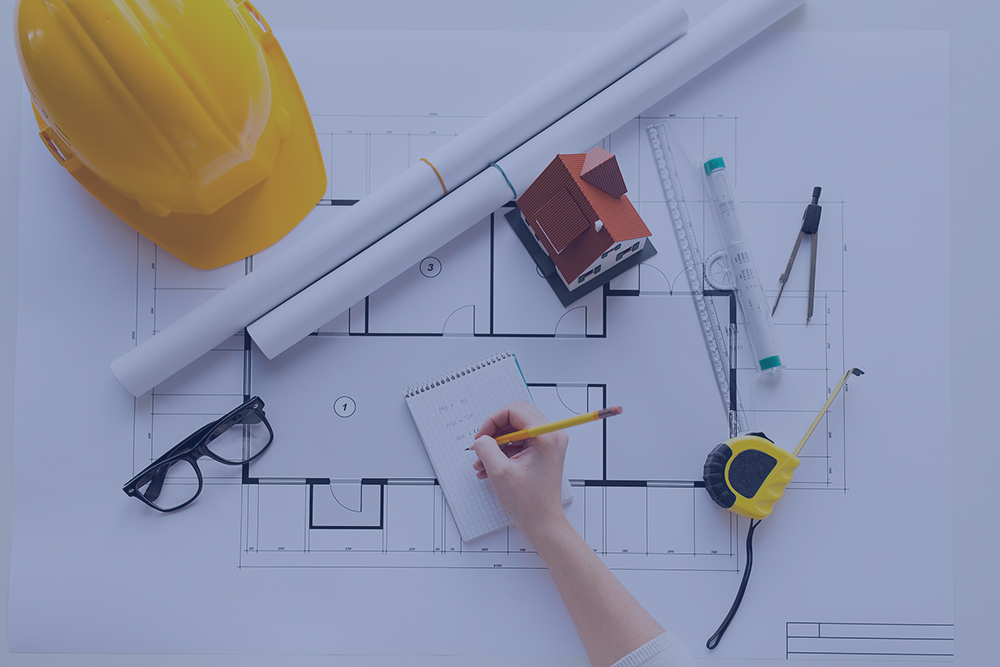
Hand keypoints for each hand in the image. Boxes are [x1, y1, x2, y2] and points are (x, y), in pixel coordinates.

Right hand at [470, 400, 568, 543]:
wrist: (543, 523)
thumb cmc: (529, 502)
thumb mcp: (499, 472)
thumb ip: (486, 448)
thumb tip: (480, 438)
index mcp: (546, 436)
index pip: (514, 410)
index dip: (492, 421)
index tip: (481, 437)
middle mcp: (551, 435)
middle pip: (515, 416)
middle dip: (494, 432)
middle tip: (482, 446)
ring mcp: (548, 443)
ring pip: (516, 429)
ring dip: (497, 443)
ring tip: (482, 463)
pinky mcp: (543, 452)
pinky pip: (519, 441)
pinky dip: (503, 451)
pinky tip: (490, 467)